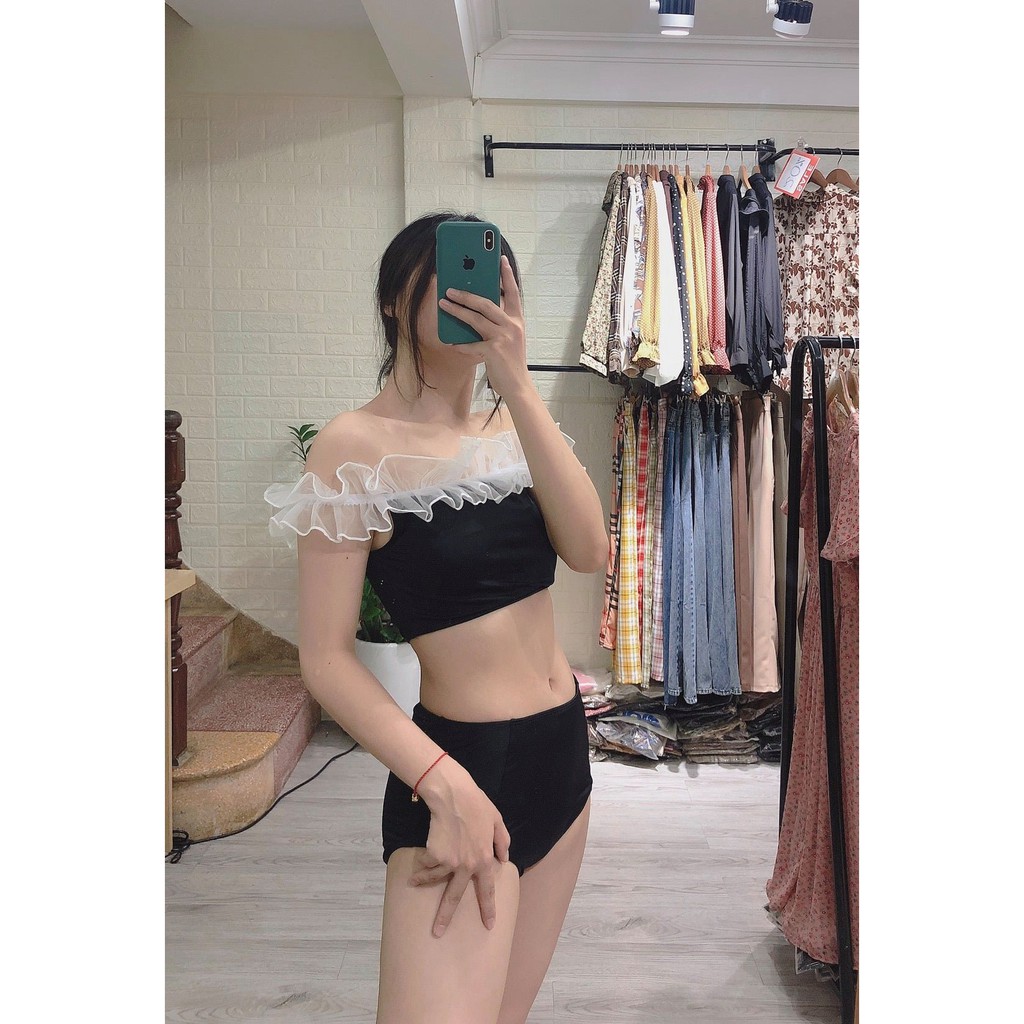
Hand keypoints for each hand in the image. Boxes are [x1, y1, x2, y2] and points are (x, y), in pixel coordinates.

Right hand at [408, 786, 512, 937]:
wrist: (453, 795)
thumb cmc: (477, 804)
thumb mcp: (497, 820)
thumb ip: (502, 841)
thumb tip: (504, 859)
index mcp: (484, 860)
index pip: (487, 890)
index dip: (488, 908)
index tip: (488, 925)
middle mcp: (467, 866)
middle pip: (454, 897)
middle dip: (445, 917)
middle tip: (437, 932)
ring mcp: (449, 862)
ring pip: (434, 879)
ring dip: (422, 882)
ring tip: (414, 883)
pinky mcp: (434, 855)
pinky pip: (426, 863)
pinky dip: (420, 864)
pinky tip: (416, 862)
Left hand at [437, 254, 534, 399]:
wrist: (518, 386)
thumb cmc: (510, 362)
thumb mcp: (509, 339)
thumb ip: (497, 324)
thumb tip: (476, 310)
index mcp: (517, 320)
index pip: (512, 292)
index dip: (507, 275)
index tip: (500, 259)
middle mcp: (512, 325)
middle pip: (487, 303)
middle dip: (466, 294)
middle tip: (450, 288)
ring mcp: (504, 338)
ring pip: (476, 319)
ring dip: (457, 310)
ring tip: (443, 303)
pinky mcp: (494, 351)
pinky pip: (471, 344)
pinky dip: (460, 344)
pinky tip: (450, 341)